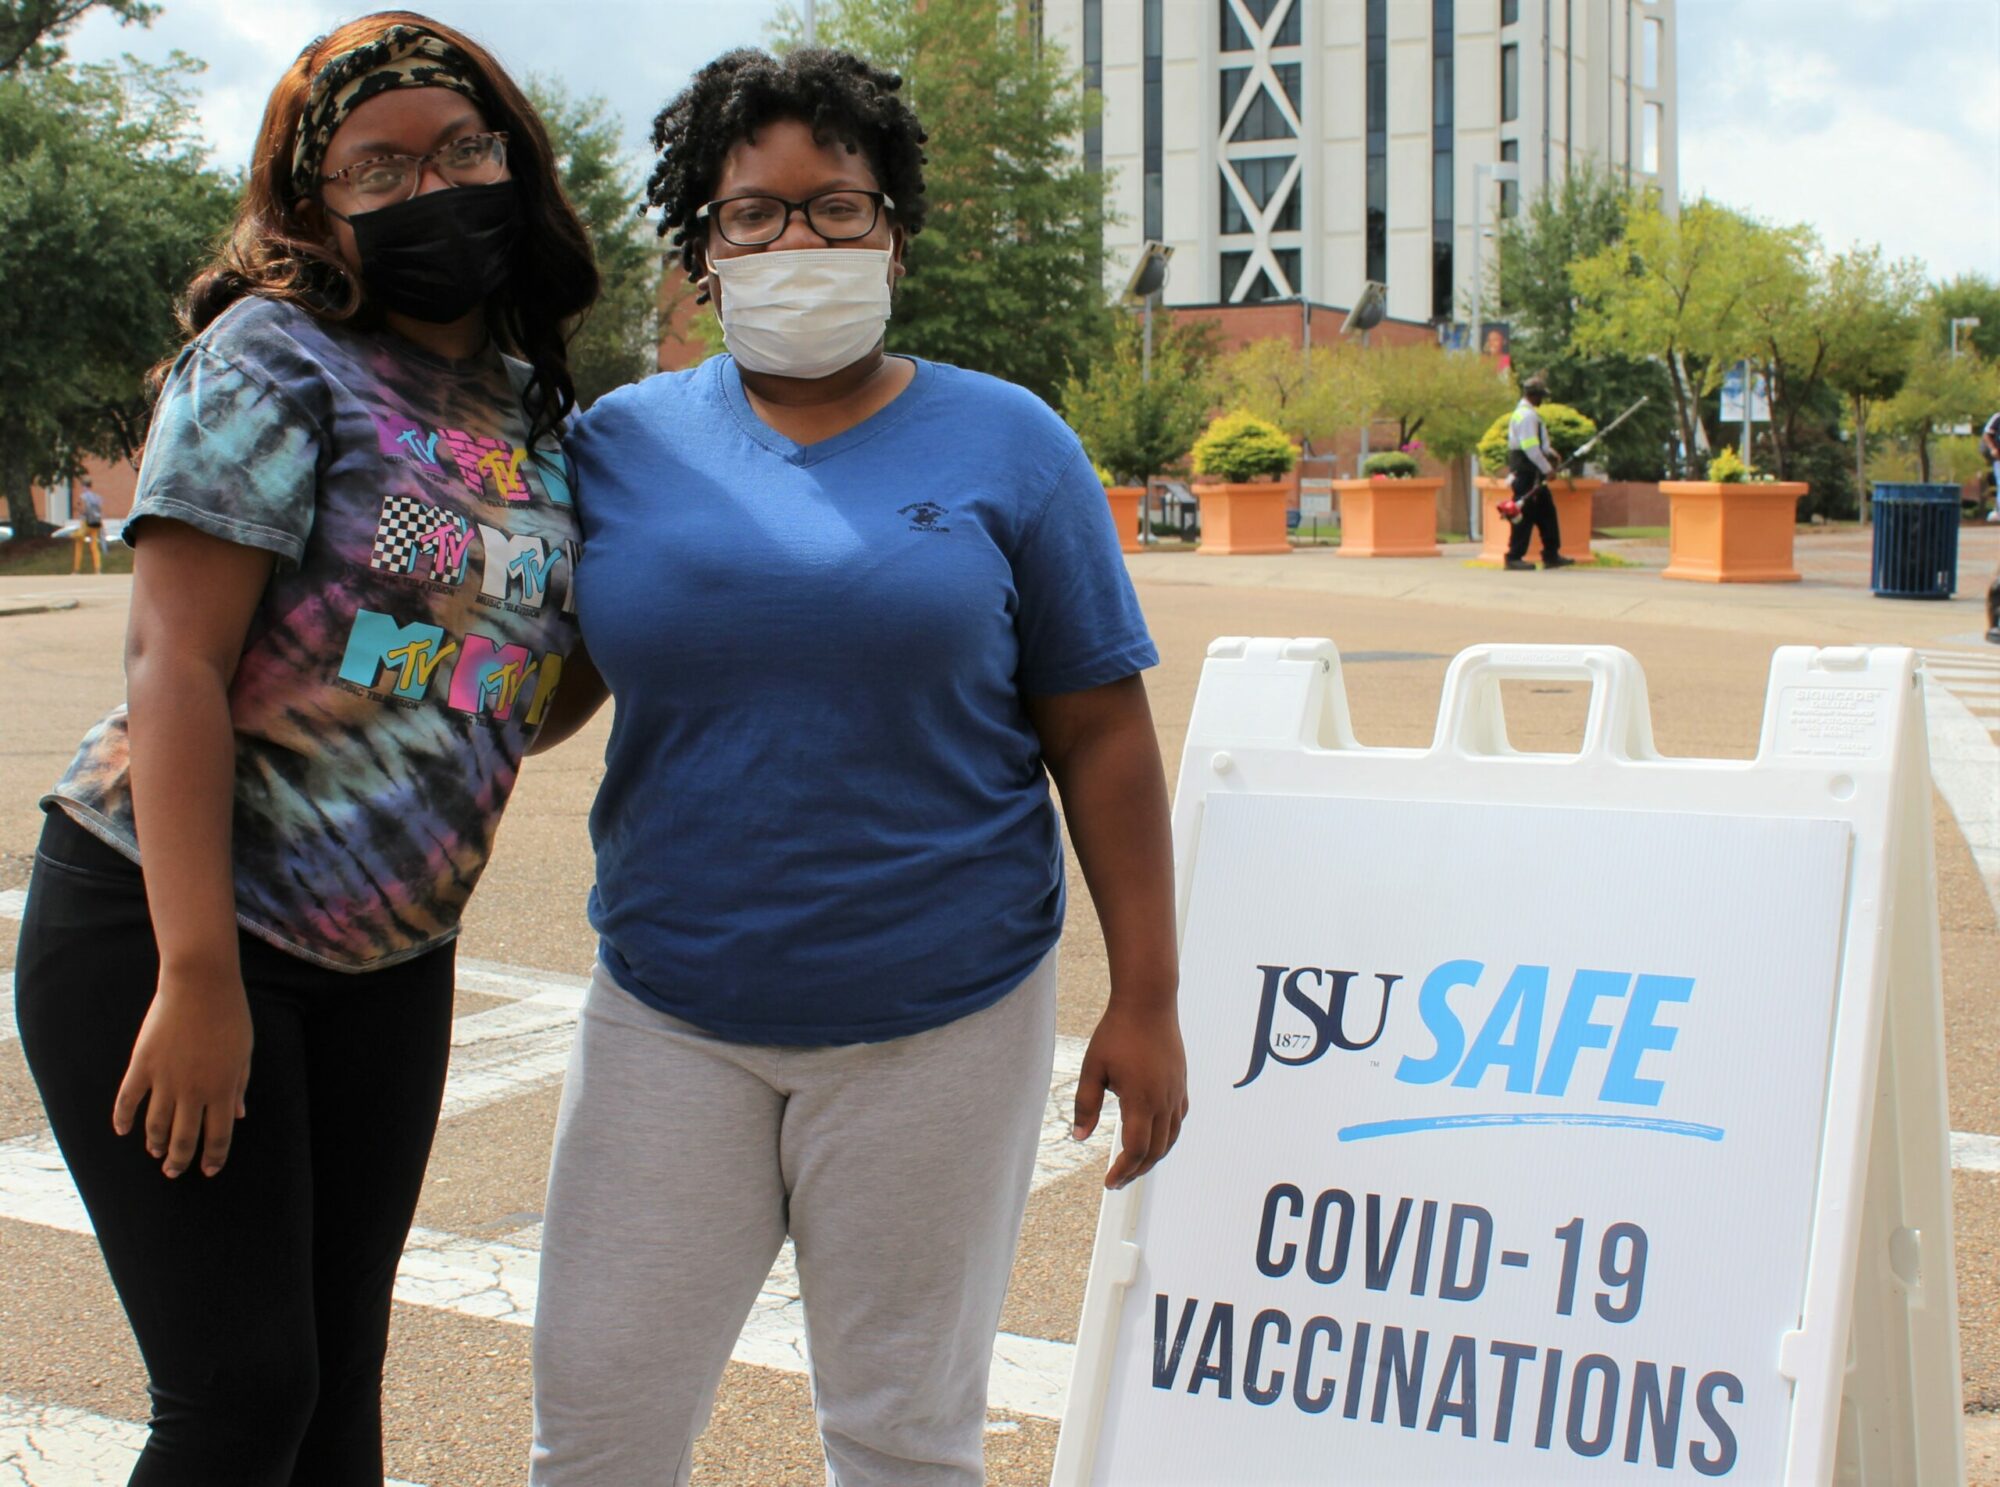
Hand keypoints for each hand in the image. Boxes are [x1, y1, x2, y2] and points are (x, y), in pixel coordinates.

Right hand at [112, 968, 252, 1178]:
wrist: (201, 984)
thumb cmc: (229, 1015)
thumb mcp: (245, 1052)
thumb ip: (240, 1085)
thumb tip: (239, 1115)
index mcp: (224, 1089)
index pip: (218, 1136)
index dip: (213, 1158)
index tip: (208, 1171)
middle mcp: (194, 1090)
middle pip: (184, 1138)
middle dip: (179, 1160)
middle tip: (174, 1170)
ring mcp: (166, 1079)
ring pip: (155, 1125)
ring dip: (154, 1143)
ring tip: (155, 1152)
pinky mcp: (142, 1065)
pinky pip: (127, 1100)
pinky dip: (122, 1119)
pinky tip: (122, 1131)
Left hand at [1073, 1001, 1188, 1189]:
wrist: (1148, 1003)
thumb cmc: (1116, 1033)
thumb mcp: (1092, 1068)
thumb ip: (1085, 1105)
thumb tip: (1079, 1138)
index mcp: (1140, 1100)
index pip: (1135, 1150)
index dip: (1123, 1171)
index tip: (1108, 1183)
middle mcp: (1164, 1101)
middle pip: (1155, 1151)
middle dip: (1136, 1171)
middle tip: (1117, 1181)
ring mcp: (1176, 1093)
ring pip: (1170, 1139)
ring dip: (1153, 1158)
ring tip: (1133, 1165)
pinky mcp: (1181, 1084)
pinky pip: (1178, 1121)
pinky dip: (1166, 1138)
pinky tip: (1153, 1137)